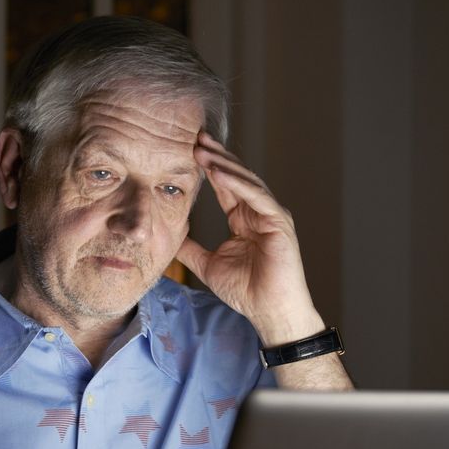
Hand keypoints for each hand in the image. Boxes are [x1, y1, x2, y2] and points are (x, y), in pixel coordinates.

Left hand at [177, 132, 323, 344]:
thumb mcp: (207, 265)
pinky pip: (257, 197)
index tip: (188, 149)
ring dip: (224, 164)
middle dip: (216, 156)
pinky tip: (220, 172)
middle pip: (236, 176)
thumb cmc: (246, 291)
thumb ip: (190, 249)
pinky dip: (238, 184)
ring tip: (203, 149)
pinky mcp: (279, 223)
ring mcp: (271, 215)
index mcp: (244, 219)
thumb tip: (169, 238)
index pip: (225, 185)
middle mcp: (259, 212)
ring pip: (246, 181)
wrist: (269, 312)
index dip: (208, 167)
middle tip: (195, 136)